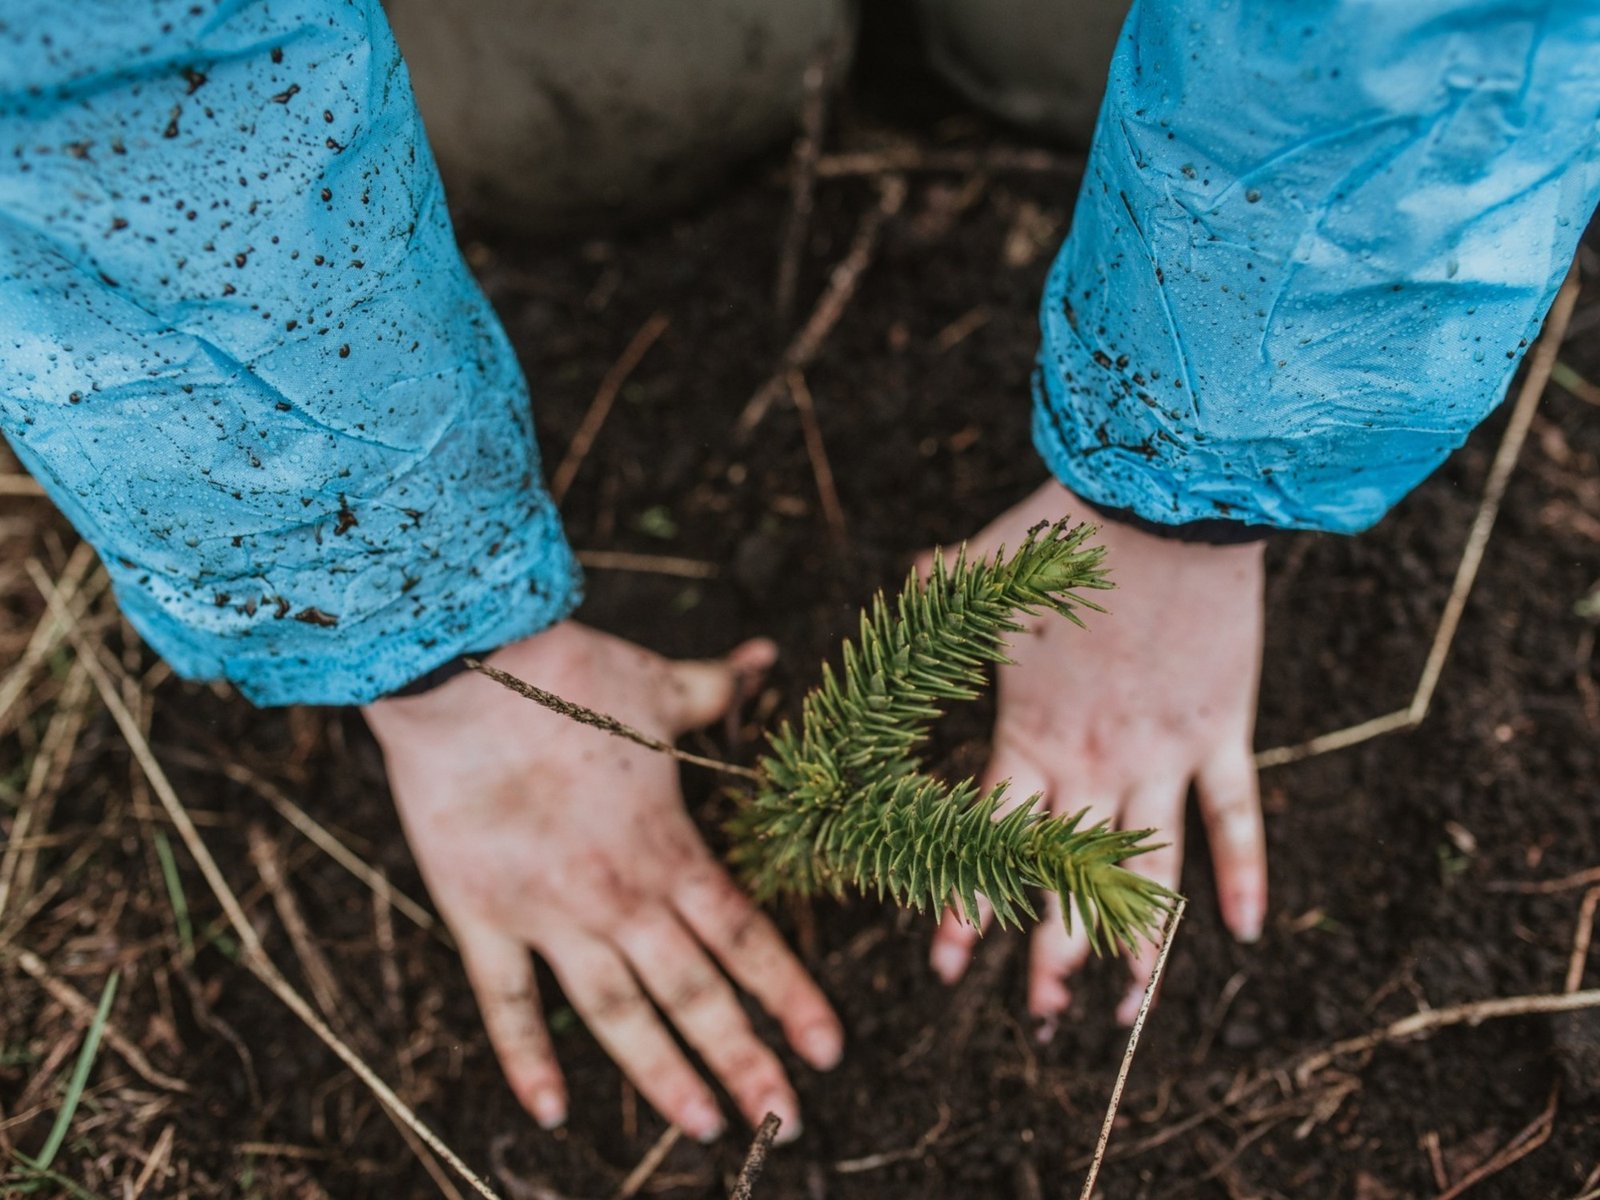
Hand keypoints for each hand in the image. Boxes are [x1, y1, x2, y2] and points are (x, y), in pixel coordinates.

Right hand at [363, 621, 842, 1141]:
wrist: (465, 674)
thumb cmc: (567, 676)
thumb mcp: (658, 687)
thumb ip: (716, 690)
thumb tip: (762, 658)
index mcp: (669, 849)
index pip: (745, 939)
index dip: (791, 996)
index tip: (828, 1050)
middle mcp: (621, 897)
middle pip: (696, 994)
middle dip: (746, 1061)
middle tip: (785, 1122)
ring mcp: (551, 915)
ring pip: (619, 1014)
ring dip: (664, 1075)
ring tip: (704, 1127)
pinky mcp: (482, 916)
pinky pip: (507, 1003)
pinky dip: (527, 1060)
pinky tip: (552, 1113)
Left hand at [928, 480, 1266, 1033]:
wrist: (1161, 505)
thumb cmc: (1063, 535)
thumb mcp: (980, 571)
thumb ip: (937, 588)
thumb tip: (908, 579)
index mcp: (1027, 734)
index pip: (986, 841)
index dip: (963, 905)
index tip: (943, 964)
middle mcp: (1092, 762)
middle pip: (1064, 878)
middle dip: (1048, 953)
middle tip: (1036, 1016)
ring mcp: (1160, 754)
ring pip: (1150, 870)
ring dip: (1140, 943)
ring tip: (1129, 1009)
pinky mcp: (1219, 731)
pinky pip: (1235, 816)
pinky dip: (1243, 872)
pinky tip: (1247, 933)